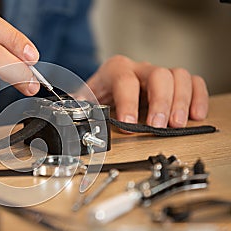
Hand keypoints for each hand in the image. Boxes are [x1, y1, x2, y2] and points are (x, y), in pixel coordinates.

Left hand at [86, 55, 208, 127]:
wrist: (110, 86)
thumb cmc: (100, 94)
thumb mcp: (85, 99)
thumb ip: (78, 106)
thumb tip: (68, 117)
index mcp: (116, 70)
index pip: (125, 81)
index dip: (128, 103)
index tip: (129, 124)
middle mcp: (139, 68)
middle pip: (158, 75)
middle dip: (161, 102)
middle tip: (159, 125)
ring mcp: (159, 73)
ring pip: (178, 76)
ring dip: (181, 101)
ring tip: (177, 123)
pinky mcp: (174, 82)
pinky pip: (193, 82)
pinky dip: (197, 97)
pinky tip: (195, 115)